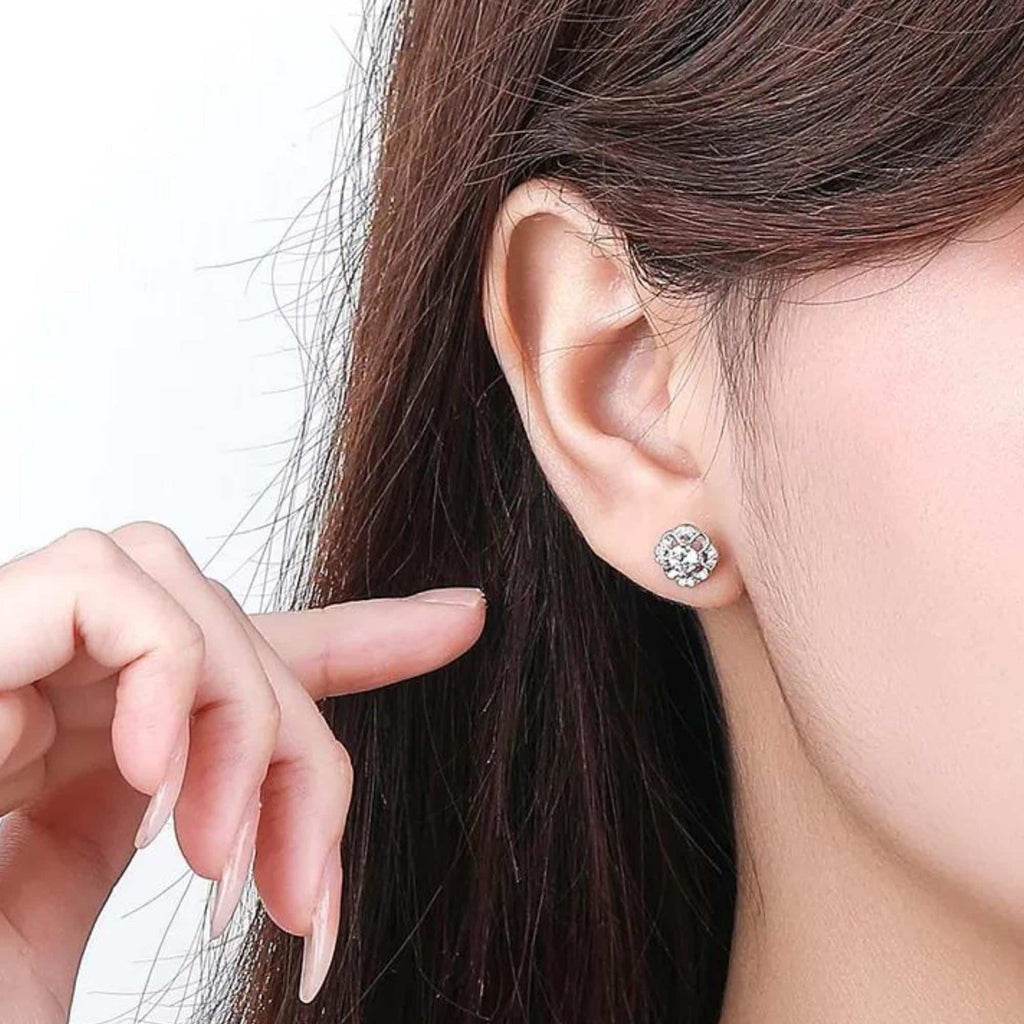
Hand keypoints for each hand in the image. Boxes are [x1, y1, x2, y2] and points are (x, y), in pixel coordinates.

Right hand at [0, 522, 485, 1020]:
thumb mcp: (49, 925)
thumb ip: (151, 859)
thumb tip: (277, 865)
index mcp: (82, 737)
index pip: (240, 661)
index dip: (363, 638)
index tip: (458, 622)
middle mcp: (53, 679)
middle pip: (236, 637)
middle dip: (300, 753)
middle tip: (300, 895)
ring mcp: (14, 647)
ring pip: (191, 595)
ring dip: (242, 716)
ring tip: (212, 854)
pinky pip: (105, 586)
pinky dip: (163, 673)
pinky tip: (147, 779)